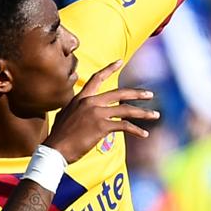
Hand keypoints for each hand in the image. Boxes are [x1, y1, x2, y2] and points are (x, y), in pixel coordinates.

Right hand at [43, 60, 158, 162]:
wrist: (54, 149)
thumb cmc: (59, 136)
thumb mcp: (65, 115)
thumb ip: (77, 108)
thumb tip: (81, 108)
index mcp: (81, 98)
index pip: (96, 78)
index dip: (109, 69)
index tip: (120, 61)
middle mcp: (90, 102)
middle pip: (119, 93)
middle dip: (137, 94)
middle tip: (150, 94)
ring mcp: (96, 113)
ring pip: (126, 109)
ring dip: (143, 113)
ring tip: (155, 115)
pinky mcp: (102, 126)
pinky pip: (124, 125)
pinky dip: (136, 130)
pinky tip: (144, 134)